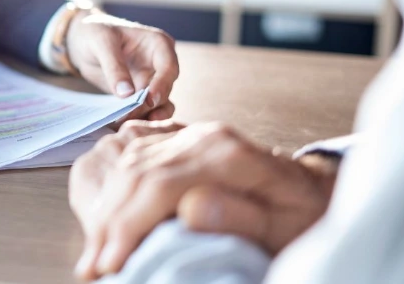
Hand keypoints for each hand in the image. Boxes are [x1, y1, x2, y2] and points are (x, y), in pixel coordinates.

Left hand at [67, 12, 178, 119]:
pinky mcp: (139, 94)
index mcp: (158, 44)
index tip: (149, 100)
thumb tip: (127, 94)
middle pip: (165, 90)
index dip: (162, 85)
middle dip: (149, 105)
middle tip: (130, 116)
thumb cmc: (94, 32)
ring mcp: (151, 81)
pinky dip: (135, 118)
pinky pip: (144, 110)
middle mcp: (160, 64)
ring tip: (129, 125)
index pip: (169, 67)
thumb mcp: (101, 43)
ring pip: (159, 104)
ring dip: (147, 116)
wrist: (81, 40)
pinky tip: (122, 126)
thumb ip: (114, 67)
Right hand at [74, 123, 336, 280]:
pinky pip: (132, 160)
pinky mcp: (177, 143)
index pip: (160, 184)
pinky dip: (113, 195)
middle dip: (109, 224)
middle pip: (135, 173)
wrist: (310, 188)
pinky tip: (106, 222)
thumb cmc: (304, 214)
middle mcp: (200, 137)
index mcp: (226, 153)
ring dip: (105, 212)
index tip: (112, 263)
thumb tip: (192, 209)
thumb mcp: (288, 225)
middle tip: (92, 268)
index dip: (129, 225)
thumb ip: (244, 217)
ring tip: (94, 254)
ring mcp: (186, 136)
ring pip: (127, 166)